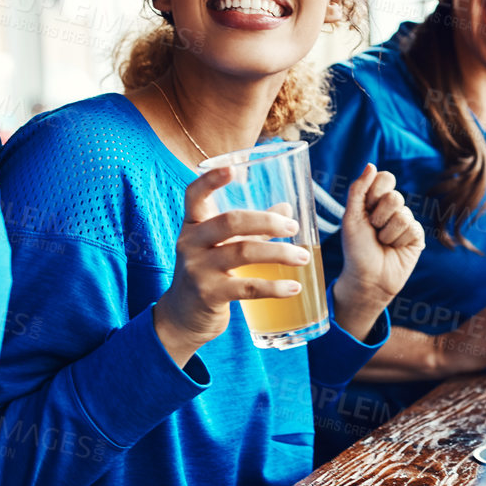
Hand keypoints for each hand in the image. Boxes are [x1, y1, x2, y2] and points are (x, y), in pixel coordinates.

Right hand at [154, 167, 308, 363]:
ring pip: (244, 252)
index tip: (233, 168)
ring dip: (280, 253)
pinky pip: (248, 288)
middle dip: (267, 221)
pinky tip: (294, 287)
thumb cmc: (207, 274)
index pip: (194, 195)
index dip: (210, 179)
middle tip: (294, 226)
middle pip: (231, 222)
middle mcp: (190, 243)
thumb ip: (250, 228)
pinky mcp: (209, 295)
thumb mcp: (220, 247)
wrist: (182, 317)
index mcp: (193, 225)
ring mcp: (198, 269)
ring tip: (304, 257)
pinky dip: (275, 287)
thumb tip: (287, 208)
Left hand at [335, 163, 425, 307]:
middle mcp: (391, 209)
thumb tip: (371, 165)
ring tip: (382, 243)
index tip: (366, 207)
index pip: (385, 178)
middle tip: (373, 230)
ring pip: (403, 214)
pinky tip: (394, 249)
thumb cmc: (356, 249)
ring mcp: (405, 222)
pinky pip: (412, 228)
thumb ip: (359, 190)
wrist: (367, 278)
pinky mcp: (416, 236)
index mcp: (375, 200)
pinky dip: (398, 241)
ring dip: (387, 232)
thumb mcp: (351, 217)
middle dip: (379, 217)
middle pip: (394, 196)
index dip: (375, 192)